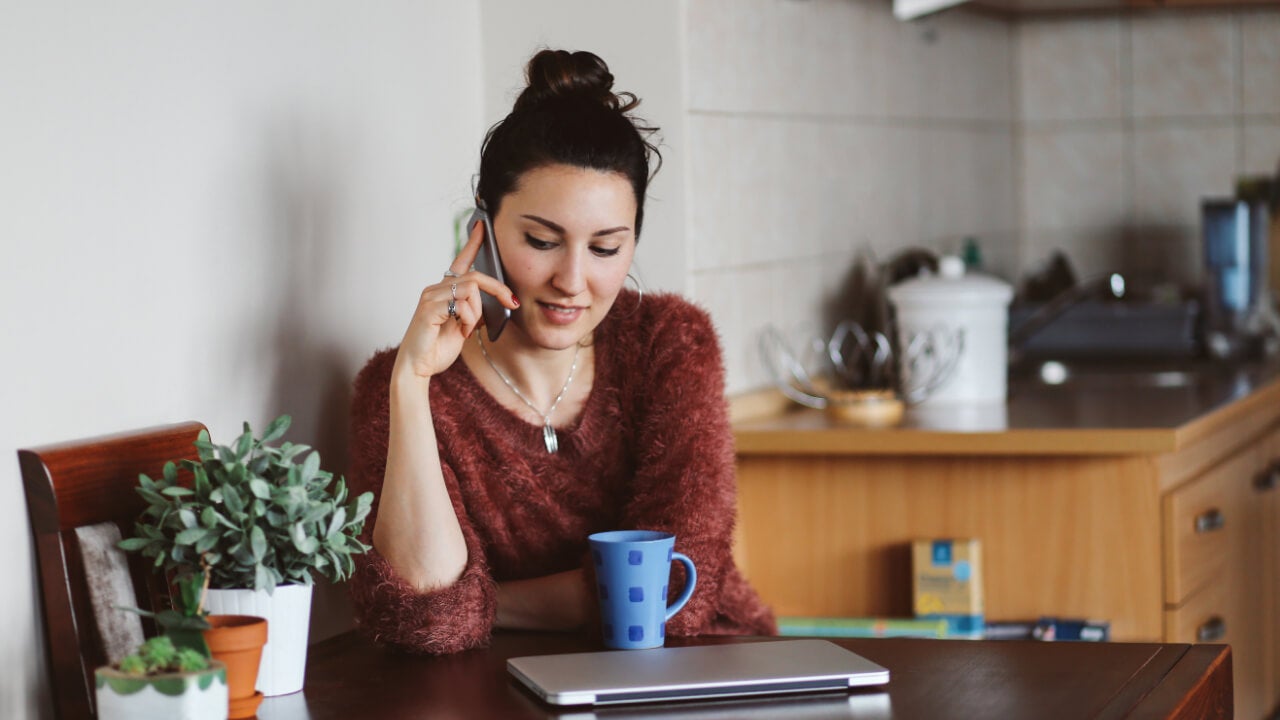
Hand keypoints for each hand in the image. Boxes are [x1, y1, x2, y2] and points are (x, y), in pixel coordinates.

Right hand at [394, 221, 518, 380]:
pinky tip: (462, 332)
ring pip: (471, 289)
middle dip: (499, 289)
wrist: (418, 367)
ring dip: (478, 313)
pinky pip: (462, 304)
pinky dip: (469, 320)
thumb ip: (477, 312)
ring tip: (468, 329)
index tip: (483, 226)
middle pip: (475, 276)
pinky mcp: (429, 308)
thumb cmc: (437, 348)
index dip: (473, 242)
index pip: (461, 261)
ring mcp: (431, 296)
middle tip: (512, 303)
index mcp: (445, 291)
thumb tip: (496, 304)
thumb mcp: (465, 328)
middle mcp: (436, 288)